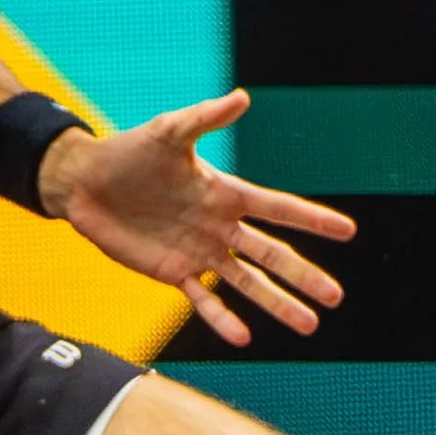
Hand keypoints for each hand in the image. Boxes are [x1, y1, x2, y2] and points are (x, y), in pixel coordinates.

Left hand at [37, 89, 354, 349]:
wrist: (87, 182)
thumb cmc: (131, 151)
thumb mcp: (169, 131)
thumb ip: (205, 118)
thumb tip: (243, 97)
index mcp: (225, 192)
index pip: (278, 207)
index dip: (312, 219)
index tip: (348, 231)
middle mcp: (219, 226)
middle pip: (271, 254)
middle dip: (303, 275)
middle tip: (336, 297)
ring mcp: (199, 252)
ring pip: (247, 284)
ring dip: (277, 304)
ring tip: (308, 325)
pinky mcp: (173, 272)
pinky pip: (203, 299)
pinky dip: (222, 318)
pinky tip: (243, 337)